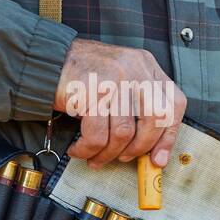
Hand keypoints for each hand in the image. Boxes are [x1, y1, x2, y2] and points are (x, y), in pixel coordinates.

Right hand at [54, 38, 185, 167]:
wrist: (45, 60)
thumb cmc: (84, 77)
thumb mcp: (120, 81)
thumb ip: (139, 108)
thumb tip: (155, 155)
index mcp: (146, 65)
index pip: (175, 103)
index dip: (170, 136)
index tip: (158, 159)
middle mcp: (135, 68)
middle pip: (155, 120)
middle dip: (140, 148)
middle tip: (124, 158)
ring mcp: (113, 78)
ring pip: (124, 133)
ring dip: (108, 153)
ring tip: (96, 157)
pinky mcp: (91, 91)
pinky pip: (96, 136)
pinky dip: (88, 150)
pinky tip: (79, 150)